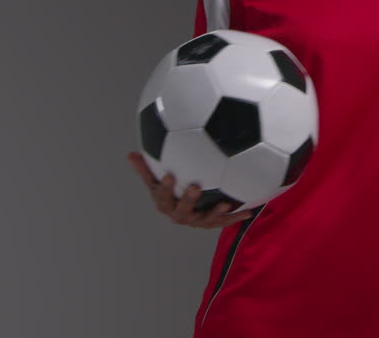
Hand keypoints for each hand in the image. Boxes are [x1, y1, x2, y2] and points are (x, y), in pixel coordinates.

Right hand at [127, 151, 254, 227]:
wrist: (187, 209)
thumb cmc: (170, 190)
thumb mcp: (156, 180)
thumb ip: (146, 169)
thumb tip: (129, 155)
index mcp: (166, 204)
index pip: (162, 197)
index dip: (164, 188)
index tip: (168, 176)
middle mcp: (180, 215)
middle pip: (183, 211)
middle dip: (188, 201)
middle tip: (194, 187)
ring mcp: (197, 221)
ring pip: (206, 219)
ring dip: (215, 212)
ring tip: (225, 203)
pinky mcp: (212, 223)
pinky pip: (224, 222)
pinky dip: (236, 217)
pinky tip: (249, 211)